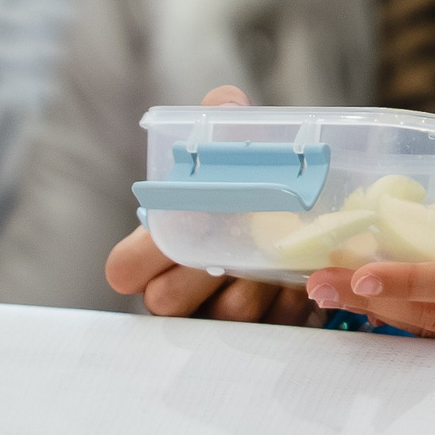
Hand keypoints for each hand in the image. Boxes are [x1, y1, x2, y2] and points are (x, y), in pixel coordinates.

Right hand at [106, 87, 318, 325]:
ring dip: (261, 280)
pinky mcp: (263, 333)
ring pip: (228, 315)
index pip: (124, 267)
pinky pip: (275, 327)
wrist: (301, 223)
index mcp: (153, 252)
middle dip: (209, 268)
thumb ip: (222, 124)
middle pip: (169, 300)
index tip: (191, 218)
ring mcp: (218, 317)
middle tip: (246, 235)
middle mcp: (176, 293)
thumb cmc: (246, 188)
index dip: (146, 250)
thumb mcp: (233, 154)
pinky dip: (295, 297)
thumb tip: (226, 101)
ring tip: (288, 248)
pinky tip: (310, 272)